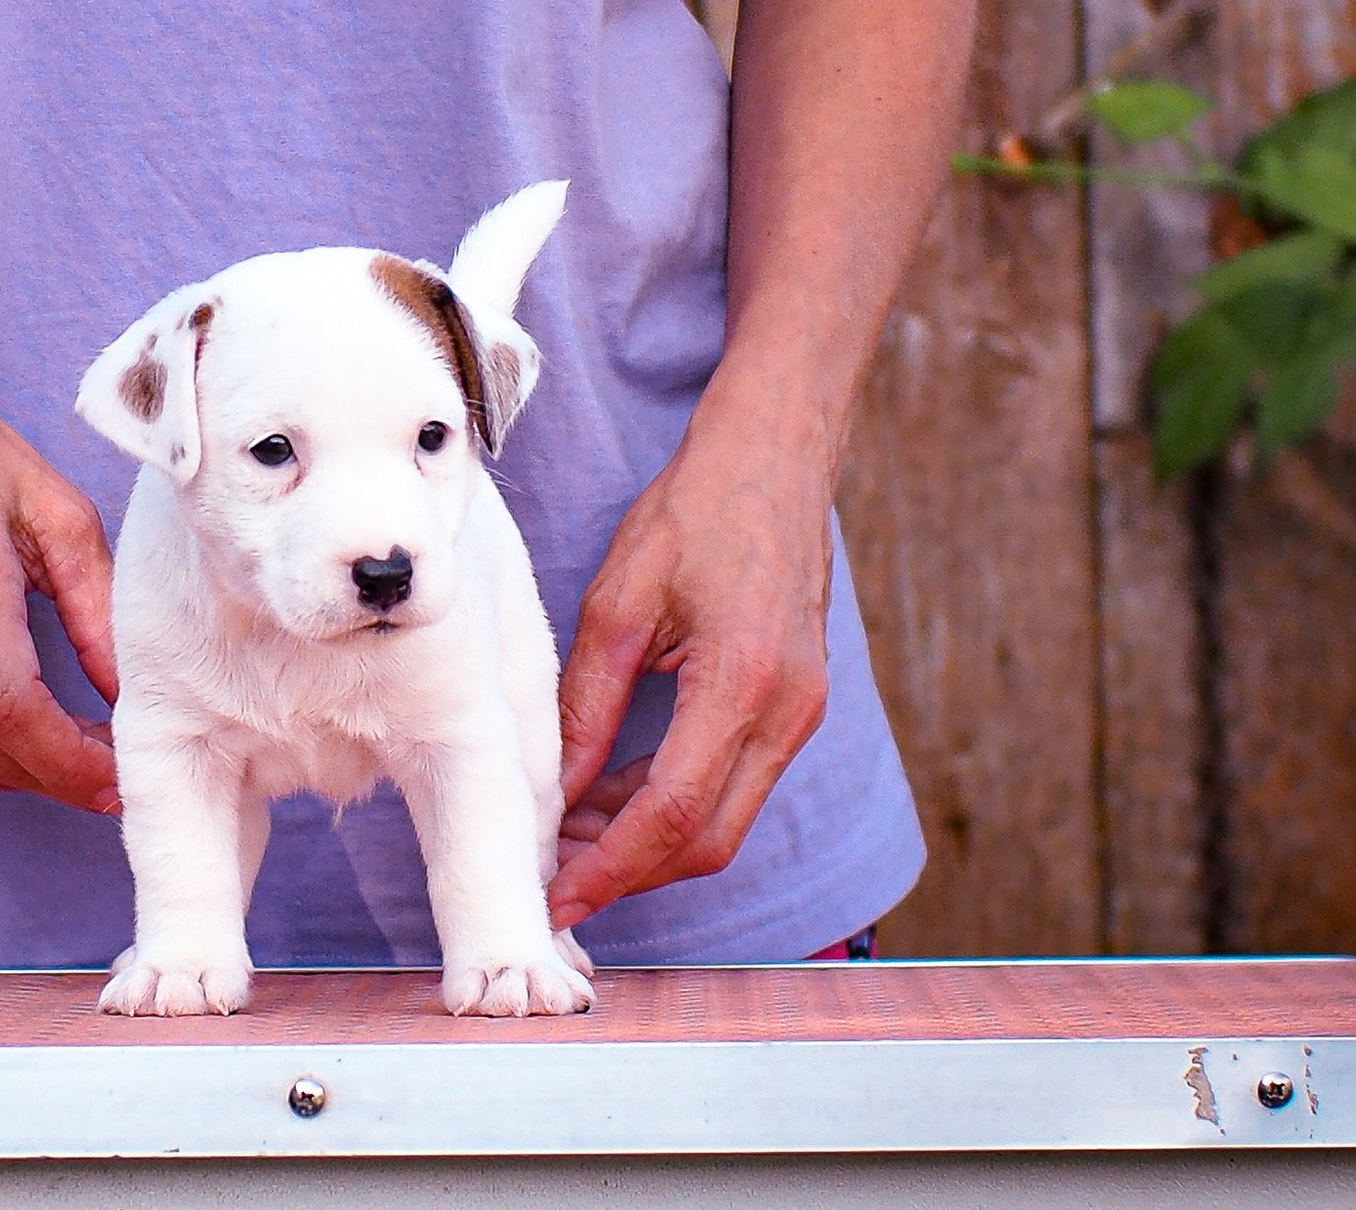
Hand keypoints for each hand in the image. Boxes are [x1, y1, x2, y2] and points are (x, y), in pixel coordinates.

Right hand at [0, 313, 121, 814]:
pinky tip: (26, 723)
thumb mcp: (53, 507)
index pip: (15, 713)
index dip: (72, 764)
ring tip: (82, 755)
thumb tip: (127, 686)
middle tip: (117, 772)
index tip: (122, 777)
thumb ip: (96, 603)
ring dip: (23, 771)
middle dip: (59, 779)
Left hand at [547, 427, 833, 928]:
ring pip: (725, 819)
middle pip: (708, 840)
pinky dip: (675, 801)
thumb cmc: (695, 510)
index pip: (674, 816)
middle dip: (628, 872)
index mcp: (743, 685)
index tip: (555, 899)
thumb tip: (554, 791)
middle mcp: (789, 713)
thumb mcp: (620, 602)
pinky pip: (735, 781)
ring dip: (647, 839)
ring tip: (568, 834)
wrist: (775, 457)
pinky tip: (611, 791)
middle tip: (553, 881)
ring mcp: (802, 713)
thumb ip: (588, 704)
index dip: (611, 869)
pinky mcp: (798, 705)